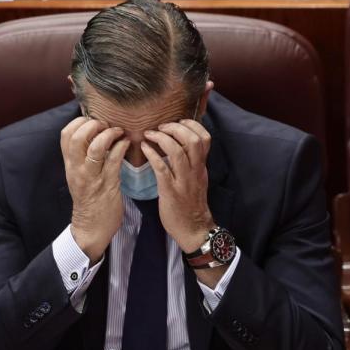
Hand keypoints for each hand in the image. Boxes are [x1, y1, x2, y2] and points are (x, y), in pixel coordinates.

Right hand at [61, 117, 129, 262]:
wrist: (91, 227)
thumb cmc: (90, 198)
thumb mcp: (80, 175)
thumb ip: (83, 156)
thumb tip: (94, 132)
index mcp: (70, 164)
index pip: (66, 134)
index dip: (80, 121)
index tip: (94, 120)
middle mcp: (77, 169)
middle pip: (77, 137)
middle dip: (93, 124)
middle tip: (107, 125)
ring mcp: (92, 177)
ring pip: (95, 148)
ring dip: (109, 135)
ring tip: (119, 132)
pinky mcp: (108, 185)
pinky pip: (114, 161)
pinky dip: (121, 147)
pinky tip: (127, 143)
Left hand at [141, 119, 215, 254]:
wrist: (193, 228)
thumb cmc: (191, 203)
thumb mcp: (197, 178)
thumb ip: (191, 162)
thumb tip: (181, 145)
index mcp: (201, 166)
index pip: (205, 138)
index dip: (192, 125)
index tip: (178, 120)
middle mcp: (195, 171)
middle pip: (193, 141)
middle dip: (176, 128)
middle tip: (161, 126)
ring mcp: (184, 181)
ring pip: (178, 152)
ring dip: (162, 138)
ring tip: (150, 134)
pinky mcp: (171, 191)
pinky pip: (162, 169)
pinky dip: (152, 155)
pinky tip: (144, 148)